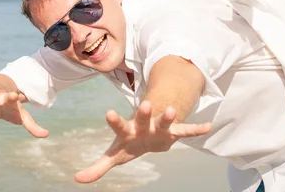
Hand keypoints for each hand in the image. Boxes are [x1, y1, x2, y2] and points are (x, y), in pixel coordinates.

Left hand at [74, 101, 211, 182]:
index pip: (119, 125)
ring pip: (164, 121)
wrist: (150, 132)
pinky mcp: (174, 132)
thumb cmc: (130, 143)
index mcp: (127, 130)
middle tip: (145, 104)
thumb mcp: (114, 155)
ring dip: (168, 117)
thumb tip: (77, 179)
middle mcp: (143, 125)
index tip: (108, 113)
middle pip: (142, 118)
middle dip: (144, 112)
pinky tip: (208, 127)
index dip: (114, 120)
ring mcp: (159, 127)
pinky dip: (196, 129)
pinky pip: (186, 130)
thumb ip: (98, 167)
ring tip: (172, 110)